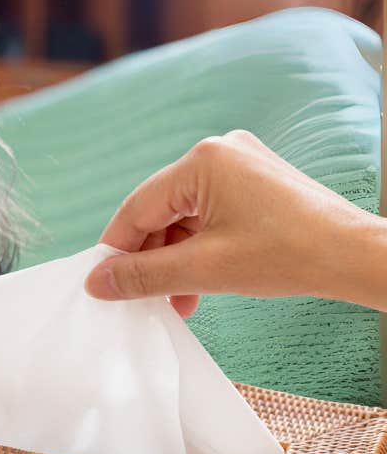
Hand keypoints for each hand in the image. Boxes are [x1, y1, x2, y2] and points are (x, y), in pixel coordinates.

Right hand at [83, 129, 372, 316]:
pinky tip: (197, 284)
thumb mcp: (204, 269)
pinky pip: (209, 215)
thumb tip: (97, 283)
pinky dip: (199, 249)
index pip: (138, 208)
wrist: (357, 258)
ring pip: (184, 218)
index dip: (116, 249)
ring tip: (176, 301)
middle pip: (160, 212)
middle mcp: (219, 152)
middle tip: (140, 298)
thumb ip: (143, 275)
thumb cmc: (291, 254)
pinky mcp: (255, 182)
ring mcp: (240, 165)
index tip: (102, 283)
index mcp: (202, 161)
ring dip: (175, 260)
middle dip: (150, 259)